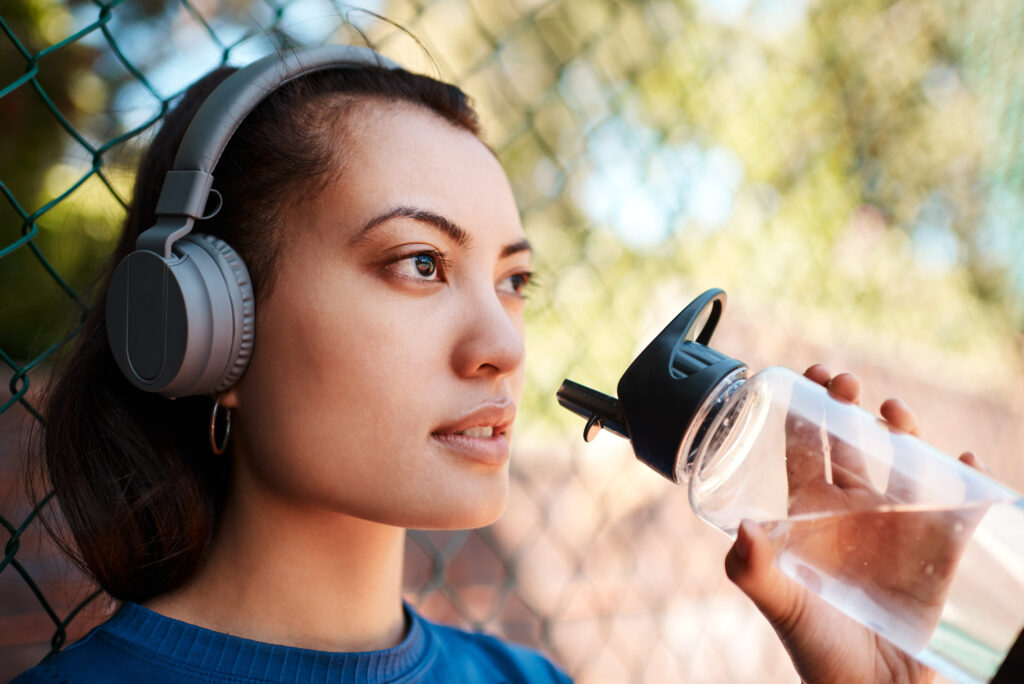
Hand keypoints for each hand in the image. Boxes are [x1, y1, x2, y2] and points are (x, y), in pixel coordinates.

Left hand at [724, 364, 984, 683]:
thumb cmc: (822, 654)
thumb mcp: (784, 609)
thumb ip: (755, 573)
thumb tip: (742, 529)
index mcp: (811, 513)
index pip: (805, 448)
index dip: (804, 410)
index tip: (806, 375)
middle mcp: (854, 510)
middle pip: (854, 441)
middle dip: (849, 404)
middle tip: (844, 382)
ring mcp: (900, 524)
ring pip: (906, 459)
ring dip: (904, 428)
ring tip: (895, 412)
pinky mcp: (942, 547)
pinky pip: (960, 503)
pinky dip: (967, 479)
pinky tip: (965, 465)